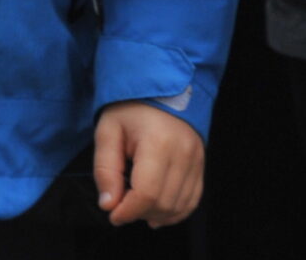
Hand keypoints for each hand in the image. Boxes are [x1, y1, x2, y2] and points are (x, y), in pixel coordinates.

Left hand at [93, 100, 204, 227]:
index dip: (128, 211)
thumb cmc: (130, 109)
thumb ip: (105, 170)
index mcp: (158, 142)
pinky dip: (175, 212)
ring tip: (137, 207)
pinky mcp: (201, 165)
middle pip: (163, 203)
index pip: (147, 193)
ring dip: (156, 214)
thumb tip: (108, 205)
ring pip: (179, 206)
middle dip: (139, 213)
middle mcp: (183, 153)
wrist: (160, 90)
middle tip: (121, 206)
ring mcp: (196, 159)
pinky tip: (157, 212)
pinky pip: (192, 200)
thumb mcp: (107, 131)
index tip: (112, 214)